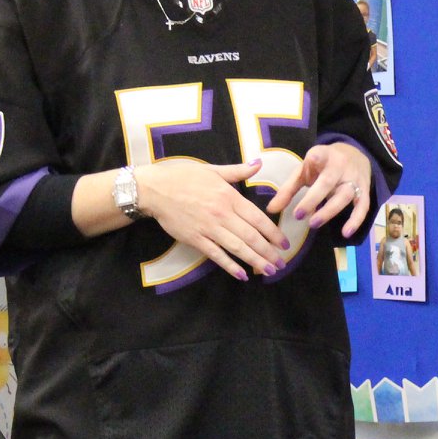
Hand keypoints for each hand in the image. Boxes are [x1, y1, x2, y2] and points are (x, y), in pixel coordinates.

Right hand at [137, 158, 286, 280]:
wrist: (153, 189)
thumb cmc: (182, 176)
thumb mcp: (212, 170)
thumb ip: (238, 171)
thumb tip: (259, 163)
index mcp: (230, 197)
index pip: (258, 218)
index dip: (273, 233)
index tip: (284, 244)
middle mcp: (222, 214)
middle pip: (252, 237)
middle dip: (269, 252)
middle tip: (281, 263)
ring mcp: (209, 228)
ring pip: (238, 248)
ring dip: (256, 261)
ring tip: (269, 271)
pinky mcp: (195, 239)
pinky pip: (216, 255)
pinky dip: (230, 266)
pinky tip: (242, 275)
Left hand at [268, 142, 372, 235]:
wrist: (355, 154)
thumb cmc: (322, 165)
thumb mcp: (304, 171)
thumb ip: (288, 190)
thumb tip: (271, 210)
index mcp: (323, 155)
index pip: (320, 156)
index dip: (317, 158)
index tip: (312, 158)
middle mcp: (341, 165)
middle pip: (329, 182)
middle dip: (314, 199)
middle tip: (299, 216)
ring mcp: (355, 178)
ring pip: (345, 195)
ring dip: (330, 211)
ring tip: (314, 224)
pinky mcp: (364, 190)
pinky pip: (363, 206)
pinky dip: (356, 220)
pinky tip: (346, 234)